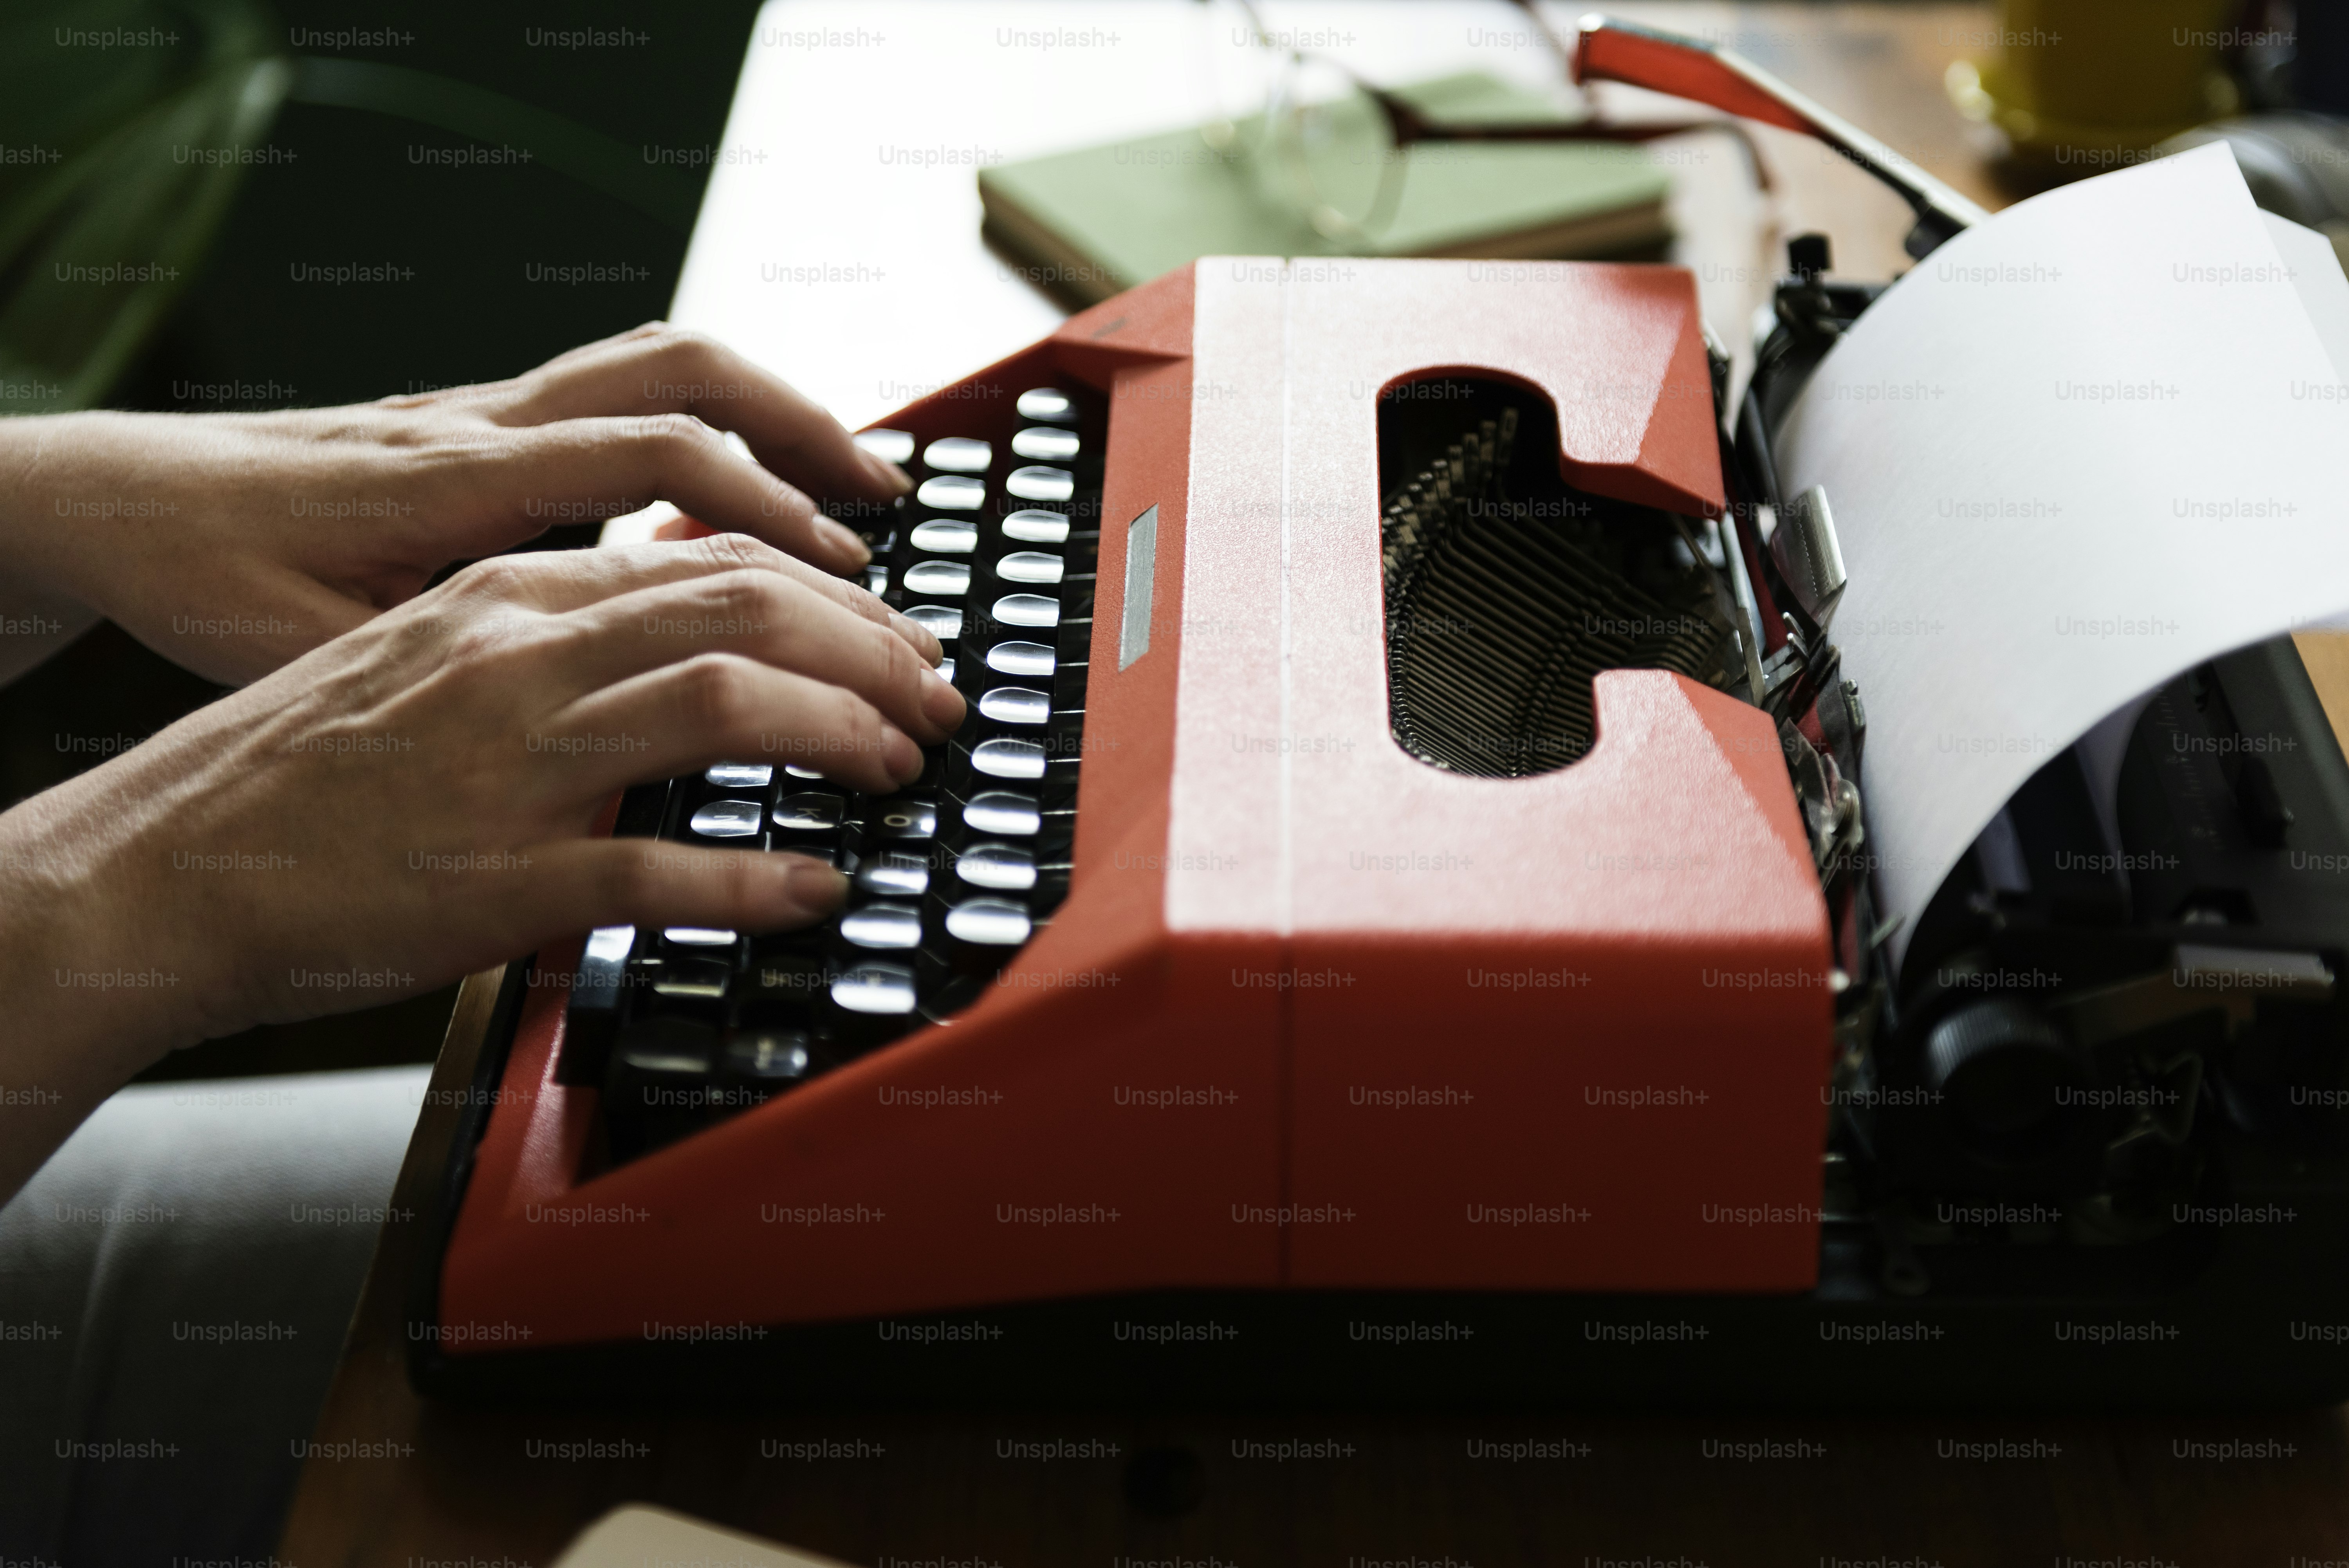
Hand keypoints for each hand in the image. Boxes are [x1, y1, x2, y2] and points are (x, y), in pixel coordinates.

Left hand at [0, 323, 907, 684]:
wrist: (135, 502)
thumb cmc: (210, 580)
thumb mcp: (305, 652)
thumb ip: (430, 686)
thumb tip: (555, 754)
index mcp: (456, 480)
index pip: (653, 456)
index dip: (764, 513)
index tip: (844, 578)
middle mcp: (486, 425)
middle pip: (684, 375)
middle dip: (807, 437)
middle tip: (892, 517)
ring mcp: (492, 413)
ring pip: (665, 364)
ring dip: (777, 418)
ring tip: (859, 489)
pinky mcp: (490, 425)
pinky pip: (627, 394)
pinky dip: (715, 430)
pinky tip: (752, 499)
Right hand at [0, 534, 964, 1196]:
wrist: (163, 863)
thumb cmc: (308, 771)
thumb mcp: (437, 659)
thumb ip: (559, 638)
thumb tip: (679, 641)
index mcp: (512, 598)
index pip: (716, 562)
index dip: (836, 600)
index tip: (899, 638)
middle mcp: (521, 657)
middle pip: (749, 609)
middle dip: (874, 651)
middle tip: (937, 701)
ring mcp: (512, 767)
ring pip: (727, 705)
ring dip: (844, 732)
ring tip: (899, 768)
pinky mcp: (497, 880)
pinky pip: (661, 871)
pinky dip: (760, 883)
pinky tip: (818, 891)